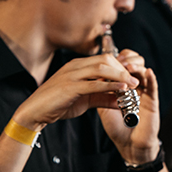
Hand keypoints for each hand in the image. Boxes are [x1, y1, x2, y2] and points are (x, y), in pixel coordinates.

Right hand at [12, 53, 138, 131]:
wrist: (35, 112)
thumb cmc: (57, 105)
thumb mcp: (83, 100)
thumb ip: (102, 97)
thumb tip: (120, 100)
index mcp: (77, 66)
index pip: (104, 59)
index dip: (121, 66)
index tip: (133, 76)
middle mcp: (75, 67)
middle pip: (105, 60)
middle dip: (123, 69)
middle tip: (136, 80)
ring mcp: (71, 75)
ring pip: (101, 68)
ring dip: (120, 76)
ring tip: (132, 84)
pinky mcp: (69, 87)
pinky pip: (93, 83)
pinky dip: (109, 85)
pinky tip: (121, 89)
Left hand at [98, 50, 161, 164]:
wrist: (128, 145)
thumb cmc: (118, 128)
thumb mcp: (104, 106)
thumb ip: (101, 93)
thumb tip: (91, 77)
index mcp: (124, 87)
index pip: (123, 67)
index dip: (117, 60)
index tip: (107, 56)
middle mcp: (135, 88)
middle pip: (135, 66)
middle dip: (128, 59)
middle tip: (119, 59)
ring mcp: (145, 94)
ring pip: (144, 74)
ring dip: (137, 67)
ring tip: (128, 65)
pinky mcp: (152, 103)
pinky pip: (153, 88)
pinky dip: (151, 79)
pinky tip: (148, 72)